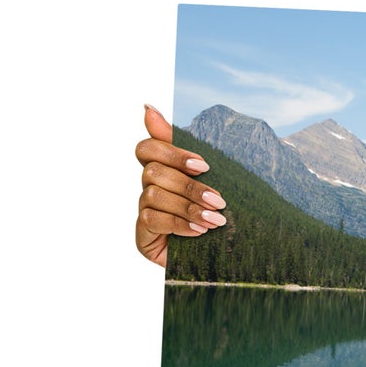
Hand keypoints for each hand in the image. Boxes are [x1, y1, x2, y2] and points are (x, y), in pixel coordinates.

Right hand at [135, 104, 226, 267]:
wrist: (223, 259)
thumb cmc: (216, 216)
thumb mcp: (211, 182)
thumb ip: (185, 149)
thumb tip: (148, 106)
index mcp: (164, 171)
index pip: (148, 148)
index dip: (171, 151)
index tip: (203, 165)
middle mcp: (148, 188)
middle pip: (153, 170)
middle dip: (189, 185)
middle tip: (219, 200)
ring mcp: (143, 211)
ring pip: (153, 194)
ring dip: (188, 206)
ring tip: (215, 220)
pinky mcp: (142, 235)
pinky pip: (152, 219)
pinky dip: (178, 223)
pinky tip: (199, 232)